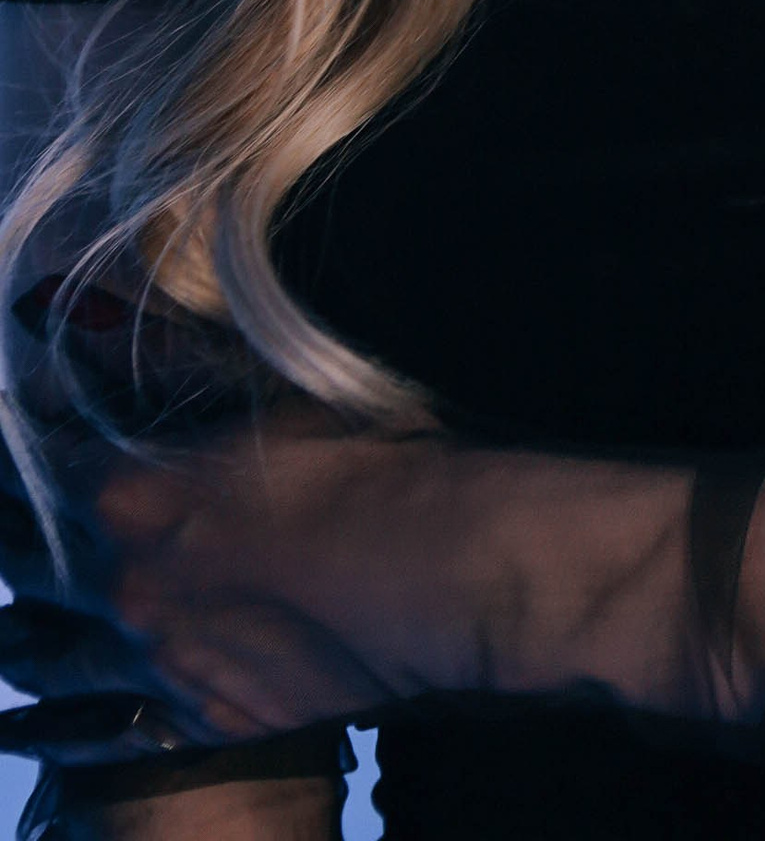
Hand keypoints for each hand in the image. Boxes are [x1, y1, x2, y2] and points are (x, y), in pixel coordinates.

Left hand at [0, 402, 453, 752]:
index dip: (19, 447)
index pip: (32, 466)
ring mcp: (155, 663)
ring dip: (23, 638)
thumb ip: (170, 364)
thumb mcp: (268, 392)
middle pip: (23, 565)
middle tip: (14, 526)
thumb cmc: (365, 464)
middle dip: (13, 539)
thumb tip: (88, 321)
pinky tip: (51, 721)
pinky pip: (104, 731)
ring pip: (46, 659)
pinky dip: (69, 721)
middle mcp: (120, 585)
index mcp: (125, 494)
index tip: (19, 433)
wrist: (435, 575)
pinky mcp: (200, 719)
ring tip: (11, 636)